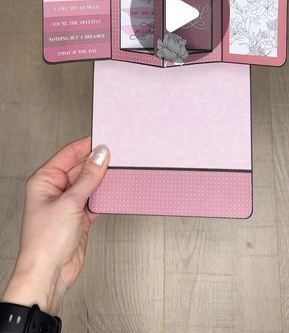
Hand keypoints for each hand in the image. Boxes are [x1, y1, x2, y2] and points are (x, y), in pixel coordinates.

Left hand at [1, 137, 109, 315]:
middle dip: (97, 164)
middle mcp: (54, 191)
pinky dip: (104, 197)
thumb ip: (88, 178)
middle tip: (117, 156)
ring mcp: (67, 205)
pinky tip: (114, 192)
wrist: (49, 274)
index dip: (86, 146)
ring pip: (89, 185)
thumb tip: (100, 155)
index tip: (105, 140)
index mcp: (44, 180)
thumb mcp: (70, 202)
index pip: (68, 154)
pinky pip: (94, 200)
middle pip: (80, 169)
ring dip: (102, 181)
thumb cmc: (45, 242)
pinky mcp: (78, 218)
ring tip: (119, 172)